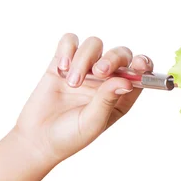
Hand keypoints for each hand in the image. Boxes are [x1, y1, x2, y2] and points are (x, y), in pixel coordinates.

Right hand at [12, 33, 153, 164]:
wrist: (37, 139)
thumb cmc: (70, 136)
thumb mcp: (93, 122)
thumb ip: (108, 100)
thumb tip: (127, 82)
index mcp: (120, 95)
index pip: (139, 72)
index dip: (143, 64)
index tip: (138, 64)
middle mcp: (106, 79)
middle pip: (119, 54)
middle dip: (112, 58)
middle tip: (99, 72)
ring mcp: (85, 69)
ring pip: (94, 45)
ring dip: (84, 59)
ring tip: (72, 82)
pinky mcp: (62, 63)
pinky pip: (70, 41)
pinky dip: (67, 49)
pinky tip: (62, 68)